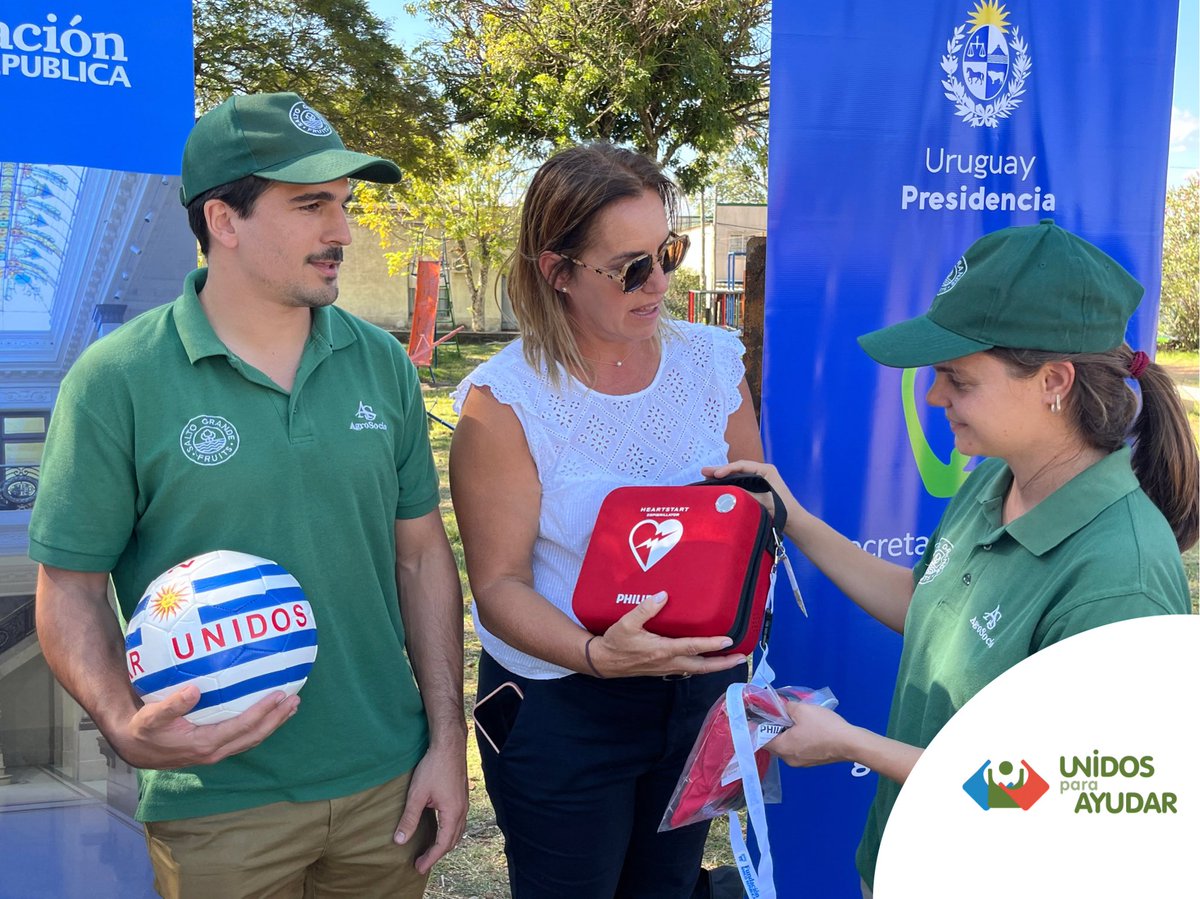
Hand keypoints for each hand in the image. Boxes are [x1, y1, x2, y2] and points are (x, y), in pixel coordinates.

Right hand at [114, 686, 298, 768]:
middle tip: (295, 700)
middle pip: (254, 735)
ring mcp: (216, 752)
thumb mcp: (151, 716)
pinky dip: (259, 726)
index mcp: (204, 744)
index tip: (280, 696)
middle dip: (276, 718)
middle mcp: (215, 751)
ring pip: (252, 739)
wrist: (134, 748)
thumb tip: (194, 691)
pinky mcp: (214, 749)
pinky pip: (243, 738)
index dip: (263, 712)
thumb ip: (172, 705)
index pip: (242, 727)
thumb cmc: (143, 729)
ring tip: (290, 707)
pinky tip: (268, 714)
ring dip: (273, 723)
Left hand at [393, 741, 468, 873]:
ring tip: (430, 850)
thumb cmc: (434, 767)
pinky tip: (439, 828)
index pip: (442, 844)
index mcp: (453, 813)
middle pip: (452, 841)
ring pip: (457, 831)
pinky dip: (449, 832)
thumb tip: (400, 840)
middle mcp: (462, 811)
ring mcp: (464, 803)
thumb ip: (409, 818)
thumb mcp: (417, 794)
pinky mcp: (461, 796)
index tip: (419, 867)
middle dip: (437, 854)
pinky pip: (458, 822)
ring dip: (444, 843)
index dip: (430, 858)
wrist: (449, 745)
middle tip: (422, 862)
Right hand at [588, 592, 747, 677]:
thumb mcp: (626, 623)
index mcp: (661, 650)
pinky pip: (688, 670)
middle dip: (723, 663)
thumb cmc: (615, 642)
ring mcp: (667, 668)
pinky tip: (706, 660)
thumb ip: (645, 609)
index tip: (728, 641)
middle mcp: (668, 662)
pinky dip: (701, 666)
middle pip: (702, 666)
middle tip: (741, 658)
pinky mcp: (664, 670)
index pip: (692, 647)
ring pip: (697, 670)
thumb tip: (663, 596)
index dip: (711, 644)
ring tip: (730, 659)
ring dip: (715, 666)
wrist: (604, 662)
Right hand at [701, 459, 803, 525]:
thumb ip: (744, 493)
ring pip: (738, 476)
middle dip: (721, 471)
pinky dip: (729, 485)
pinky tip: (719, 487)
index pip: (742, 466)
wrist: (793, 521)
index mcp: (766, 470)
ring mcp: (759, 481)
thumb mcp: (761, 499)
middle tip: (704, 471)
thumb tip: (726, 490)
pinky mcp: (756, 490)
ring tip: (707, 478)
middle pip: (738, 469)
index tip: (715, 475)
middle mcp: (762, 472)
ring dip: (723, 478)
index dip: (727, 469)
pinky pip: (740, 484)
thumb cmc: (781, 508)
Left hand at [765, 701, 858, 767]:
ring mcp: (801, 762)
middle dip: (773, 729)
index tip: (757, 715)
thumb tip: (780, 705)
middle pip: (773, 743)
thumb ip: (786, 706)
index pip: (761, 739)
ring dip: (785, 734)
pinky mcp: (812, 761)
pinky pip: (797, 749)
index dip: (757, 727)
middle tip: (776, 713)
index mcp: (783, 748)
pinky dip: (796, 739)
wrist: (850, 743)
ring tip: (792, 719)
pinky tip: (804, 728)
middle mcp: (788, 759)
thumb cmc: (824, 727)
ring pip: (786, 746)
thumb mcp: (802, 710)